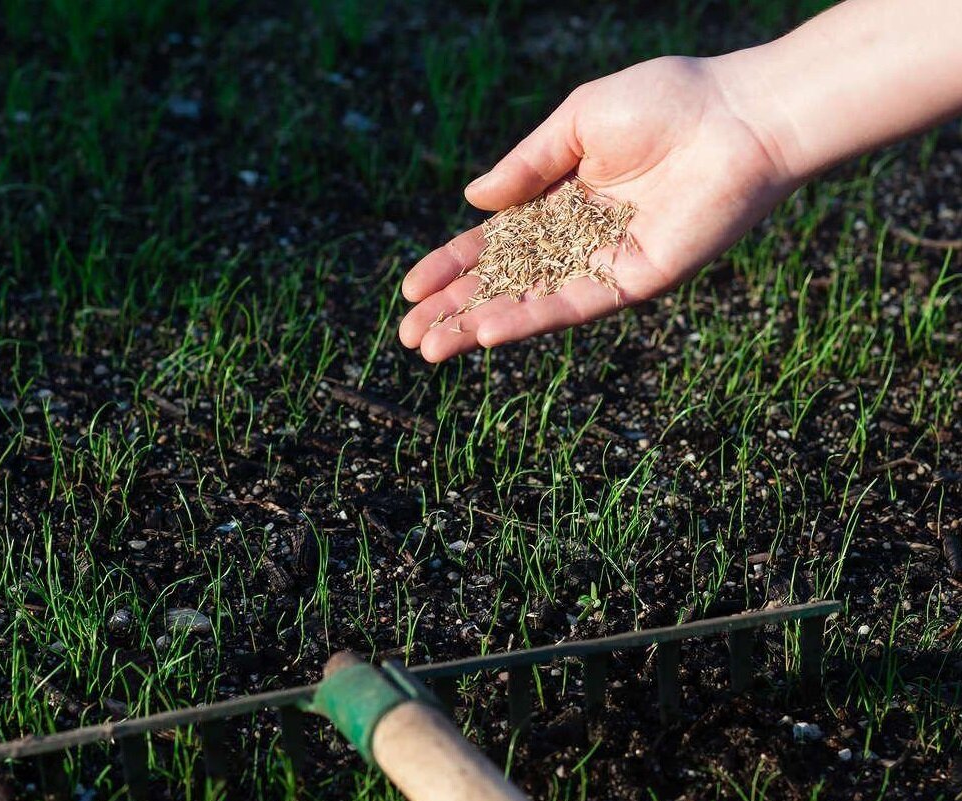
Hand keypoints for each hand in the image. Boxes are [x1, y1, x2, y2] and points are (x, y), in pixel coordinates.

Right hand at [399, 55, 797, 361]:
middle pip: (503, 283)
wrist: (741, 115)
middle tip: (409, 337)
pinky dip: (528, 319)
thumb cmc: (667, 101)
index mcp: (559, 200)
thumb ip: (527, 165)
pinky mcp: (632, 280)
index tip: (411, 290)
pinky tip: (487, 333)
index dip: (451, 266)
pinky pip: (572, 305)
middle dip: (455, 309)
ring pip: (529, 303)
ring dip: (479, 327)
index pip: (493, 244)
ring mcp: (603, 265)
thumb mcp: (578, 122)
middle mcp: (576, 240)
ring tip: (431, 349)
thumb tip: (472, 201)